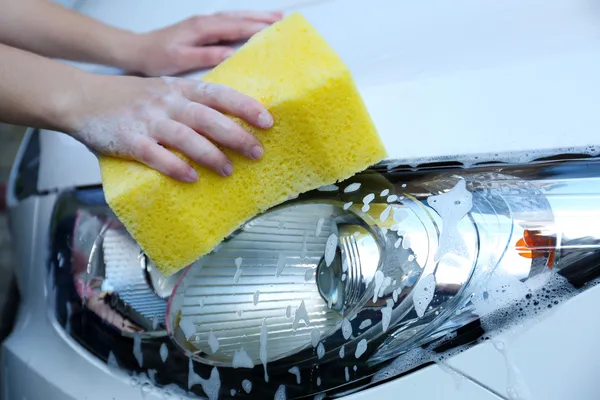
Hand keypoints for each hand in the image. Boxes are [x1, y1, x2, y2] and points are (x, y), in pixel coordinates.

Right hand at [66, 73, 272, 182]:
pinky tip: (191, 177)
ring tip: (228, 170)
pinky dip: (175, 167)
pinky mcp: (129, 140)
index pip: (219, 95)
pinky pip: (156, 155)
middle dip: (237, 136)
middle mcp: (167, 103)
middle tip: (257, 152)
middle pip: (209, 118)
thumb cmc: (130, 98)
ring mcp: (148, 121)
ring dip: (211, 156)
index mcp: (179, 89)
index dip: (245, 107)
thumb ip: (192, 103)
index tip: (267, 121)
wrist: (82, 98)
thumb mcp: (165, 90)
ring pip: (187, 138)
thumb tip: (230, 121)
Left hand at [131, 11, 282, 75]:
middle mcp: (205, 21)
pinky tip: (250, 22)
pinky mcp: (201, 27)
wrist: (137, 49)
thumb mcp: (180, 60)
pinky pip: (228, 20)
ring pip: (234, 16)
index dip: (256, 28)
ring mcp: (203, 22)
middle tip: (283, 19)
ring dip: (254, 16)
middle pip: (238, 16)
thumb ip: (205, 55)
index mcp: (202, 28)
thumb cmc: (157, 57)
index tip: (275, 30)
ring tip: (274, 18)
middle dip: (261, 17)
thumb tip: (230, 53)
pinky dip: (243, 19)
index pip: (235, 26)